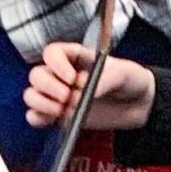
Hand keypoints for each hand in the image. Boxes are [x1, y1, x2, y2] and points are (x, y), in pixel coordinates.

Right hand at [22, 43, 156, 133]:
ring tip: (61, 109)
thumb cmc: (130, 81)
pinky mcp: (58, 116)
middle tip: (66, 96)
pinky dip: (38, 118)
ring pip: (31, 95)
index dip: (56, 64)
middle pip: (36, 75)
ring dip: (41, 103)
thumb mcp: (122, 73)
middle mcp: (61, 75)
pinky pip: (34, 116)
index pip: (51, 53)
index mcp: (75, 57)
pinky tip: (53, 119)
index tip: (71, 77)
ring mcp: (57, 96)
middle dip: (48, 87)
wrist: (139, 105)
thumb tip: (80, 93)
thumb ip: (102, 80)